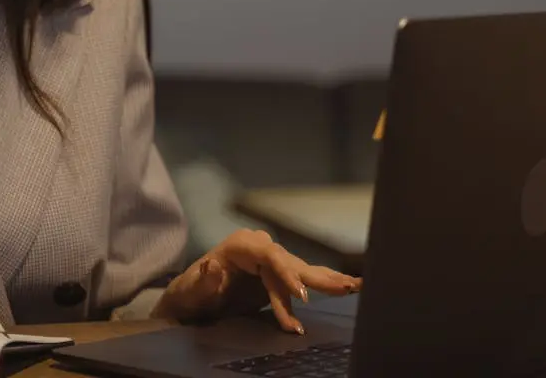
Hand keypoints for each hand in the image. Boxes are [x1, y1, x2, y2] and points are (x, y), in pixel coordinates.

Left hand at [153, 229, 359, 333]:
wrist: (191, 300)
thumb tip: (212, 267)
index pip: (269, 256)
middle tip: (343, 288)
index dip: (287, 274)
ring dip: (327, 281)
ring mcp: (269, 260)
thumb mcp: (192, 291)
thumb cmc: (191, 295)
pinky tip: (348, 285)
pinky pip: (302, 279)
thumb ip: (202, 281)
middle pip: (291, 262)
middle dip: (316, 278)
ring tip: (355, 286)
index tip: (301, 295)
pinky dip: (323, 283)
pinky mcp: (277, 275)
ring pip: (301, 270)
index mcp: (239, 246)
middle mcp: (257, 247)